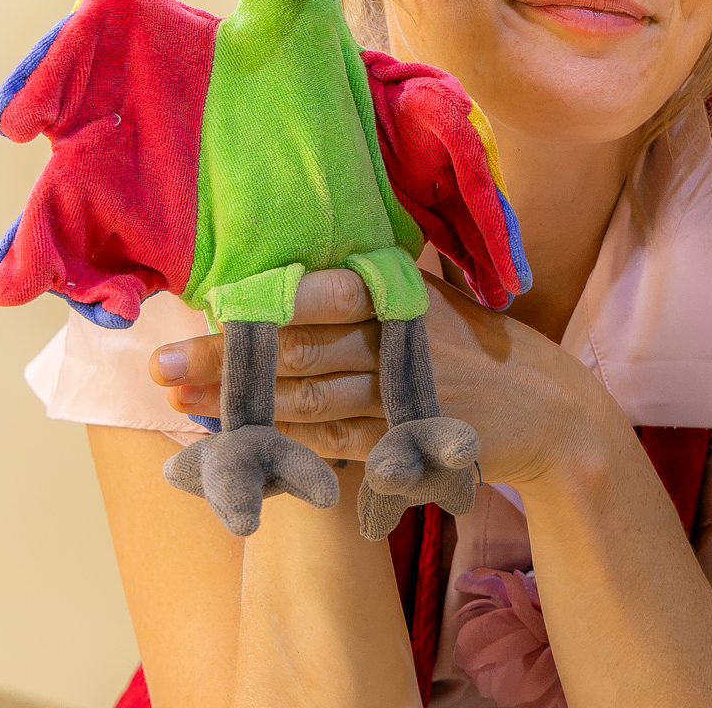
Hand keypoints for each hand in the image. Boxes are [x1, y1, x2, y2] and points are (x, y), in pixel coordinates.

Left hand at [150, 269, 627, 489]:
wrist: (550, 409)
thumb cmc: (479, 347)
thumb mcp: (436, 300)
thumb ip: (375, 285)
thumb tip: (295, 266)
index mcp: (403, 296)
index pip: (324, 293)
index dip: (262, 302)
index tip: (204, 305)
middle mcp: (402, 341)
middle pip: (301, 347)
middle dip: (227, 358)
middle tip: (161, 367)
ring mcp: (407, 394)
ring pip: (310, 399)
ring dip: (242, 406)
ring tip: (184, 407)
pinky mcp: (410, 441)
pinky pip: (336, 443)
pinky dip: (286, 445)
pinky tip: (244, 444)